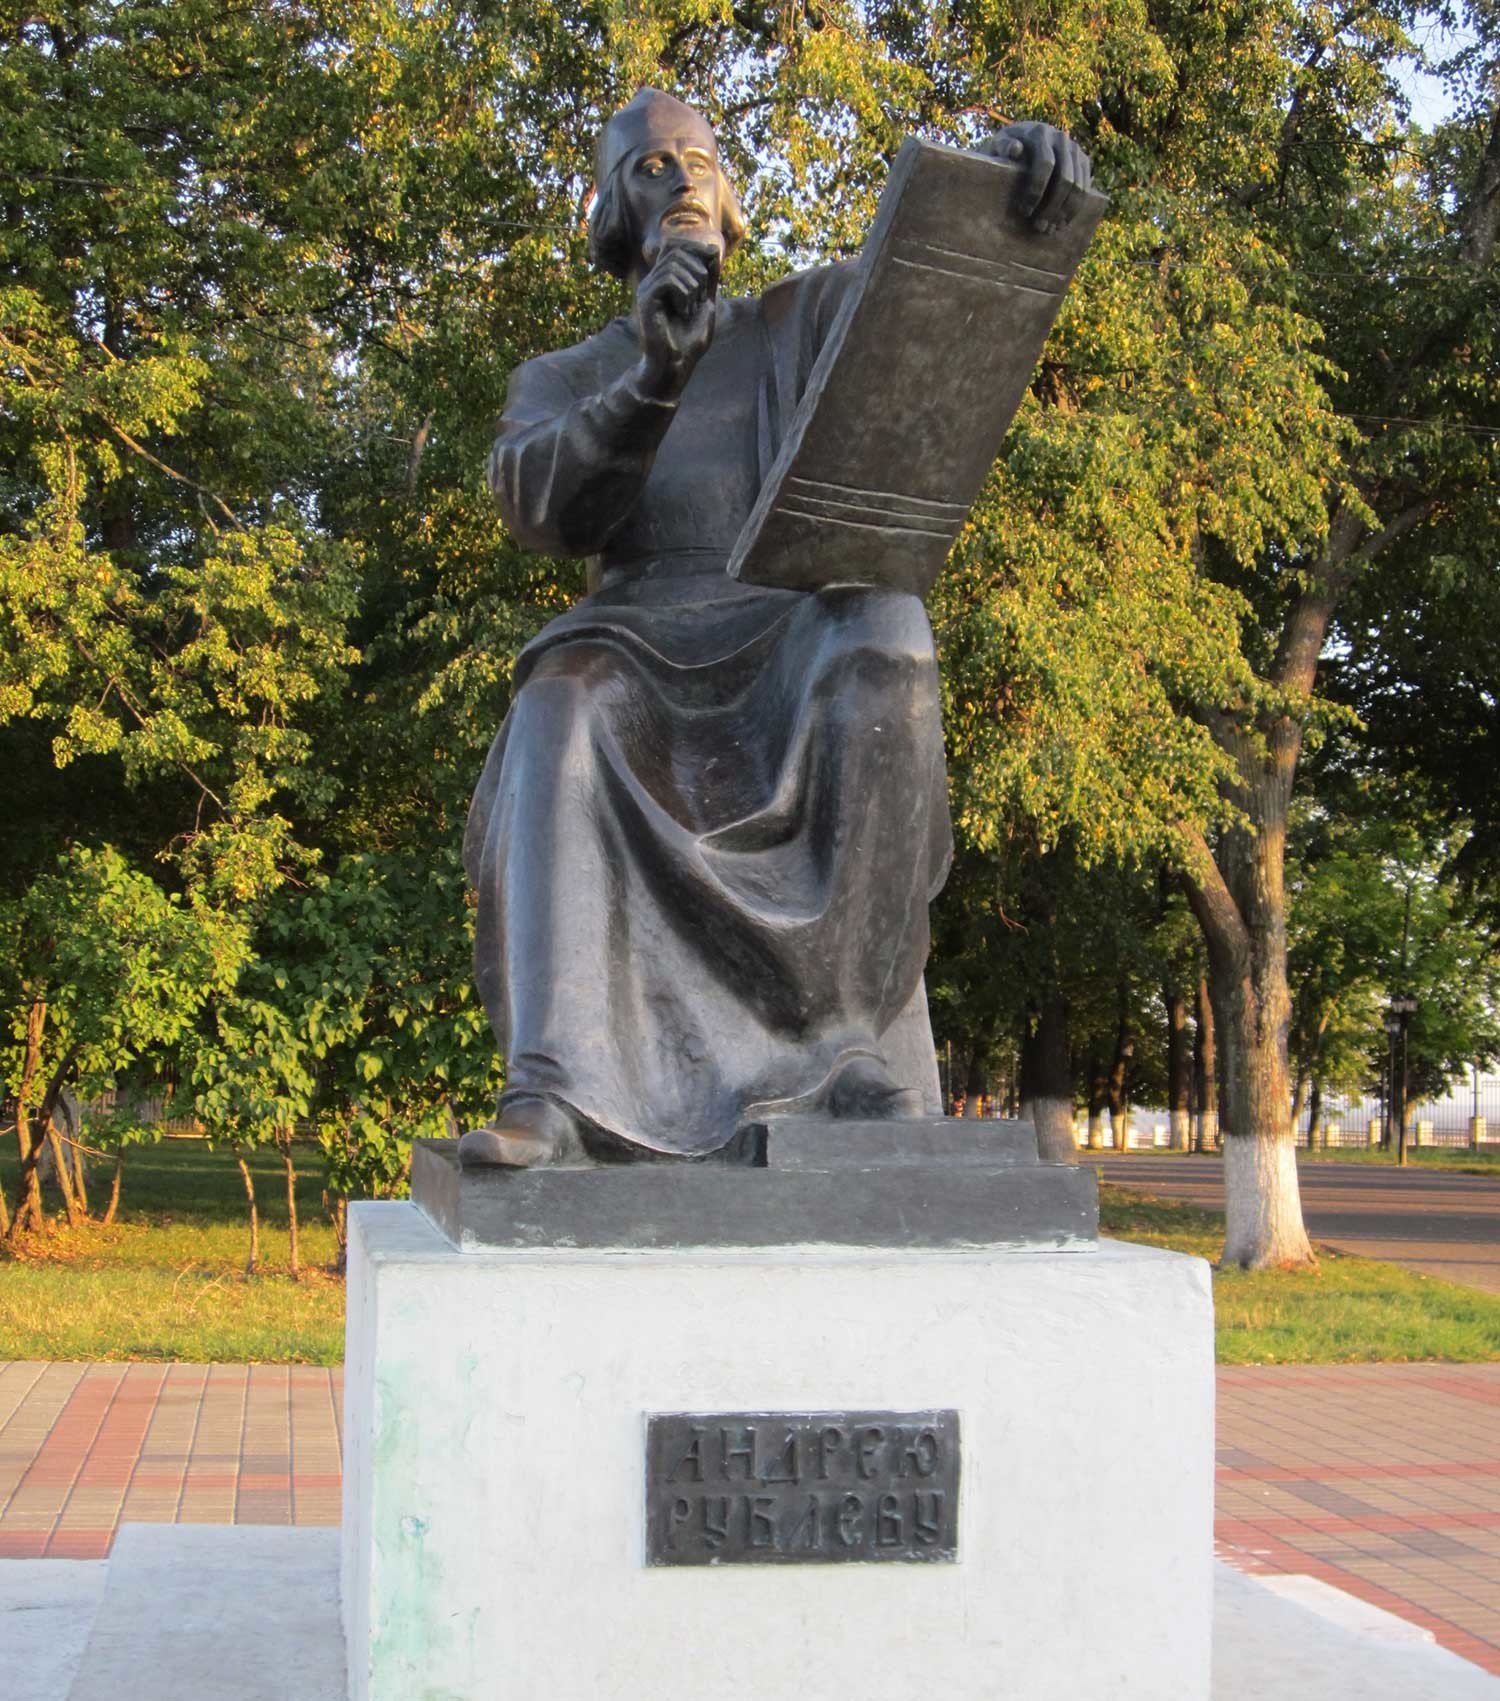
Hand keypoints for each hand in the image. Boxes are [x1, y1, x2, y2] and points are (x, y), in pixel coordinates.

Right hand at [634, 238, 719, 400]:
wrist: (675, 366)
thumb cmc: (689, 341)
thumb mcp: (706, 303)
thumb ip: (708, 278)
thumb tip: (712, 249)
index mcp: (665, 280)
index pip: (676, 245)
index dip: (696, 250)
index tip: (712, 268)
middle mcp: (653, 281)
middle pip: (677, 250)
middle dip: (698, 271)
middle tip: (700, 299)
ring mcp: (647, 289)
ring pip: (675, 263)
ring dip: (693, 285)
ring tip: (692, 309)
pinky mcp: (645, 299)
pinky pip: (669, 279)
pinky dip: (684, 294)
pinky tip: (683, 313)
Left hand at [979, 122, 1092, 233]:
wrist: (1024, 137)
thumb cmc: (1005, 147)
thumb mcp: (998, 145)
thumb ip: (1003, 147)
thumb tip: (1015, 149)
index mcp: (1040, 133)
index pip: (1045, 164)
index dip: (1036, 190)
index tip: (1025, 211)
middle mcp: (1061, 138)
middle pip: (1064, 178)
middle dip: (1052, 206)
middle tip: (1039, 227)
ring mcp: (1075, 149)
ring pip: (1078, 186)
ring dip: (1065, 211)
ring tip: (1051, 229)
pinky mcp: (1083, 161)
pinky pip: (1085, 188)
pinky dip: (1075, 208)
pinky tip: (1063, 222)